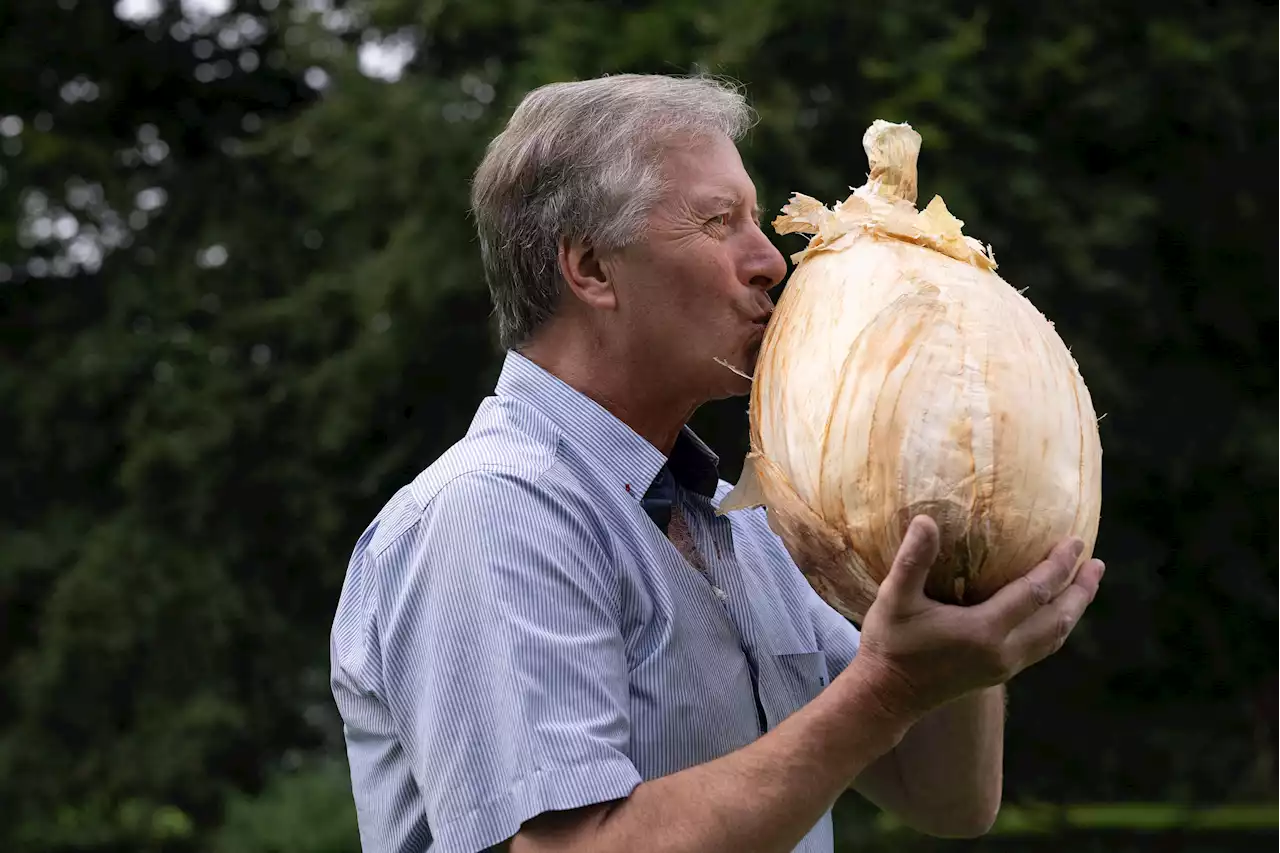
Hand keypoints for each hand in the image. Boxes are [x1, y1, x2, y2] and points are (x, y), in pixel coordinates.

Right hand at [854, 515, 1104, 719]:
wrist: (887, 696)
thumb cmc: (890, 643)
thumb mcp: (894, 599)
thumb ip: (912, 560)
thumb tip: (926, 520)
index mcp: (984, 631)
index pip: (1036, 593)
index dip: (1058, 565)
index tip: (1076, 541)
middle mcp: (1003, 652)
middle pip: (1058, 619)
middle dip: (1080, 589)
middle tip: (1096, 562)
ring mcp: (1004, 666)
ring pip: (1054, 637)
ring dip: (1074, 609)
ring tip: (1086, 585)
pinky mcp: (999, 674)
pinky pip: (1041, 648)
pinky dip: (1057, 626)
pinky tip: (1053, 613)